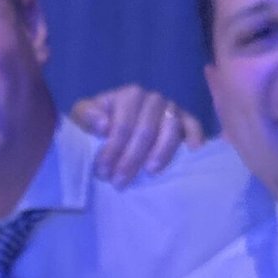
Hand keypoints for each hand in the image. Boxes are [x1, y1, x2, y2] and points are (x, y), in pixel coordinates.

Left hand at [70, 86, 204, 185]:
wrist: (112, 129)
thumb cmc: (97, 126)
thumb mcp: (82, 118)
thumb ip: (86, 116)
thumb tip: (103, 124)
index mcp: (129, 95)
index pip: (123, 124)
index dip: (113, 149)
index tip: (103, 172)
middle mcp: (153, 99)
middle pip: (146, 130)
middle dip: (131, 158)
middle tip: (119, 182)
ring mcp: (172, 109)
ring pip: (170, 128)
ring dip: (160, 152)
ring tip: (150, 172)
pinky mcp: (187, 121)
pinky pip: (194, 126)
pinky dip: (195, 136)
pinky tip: (192, 151)